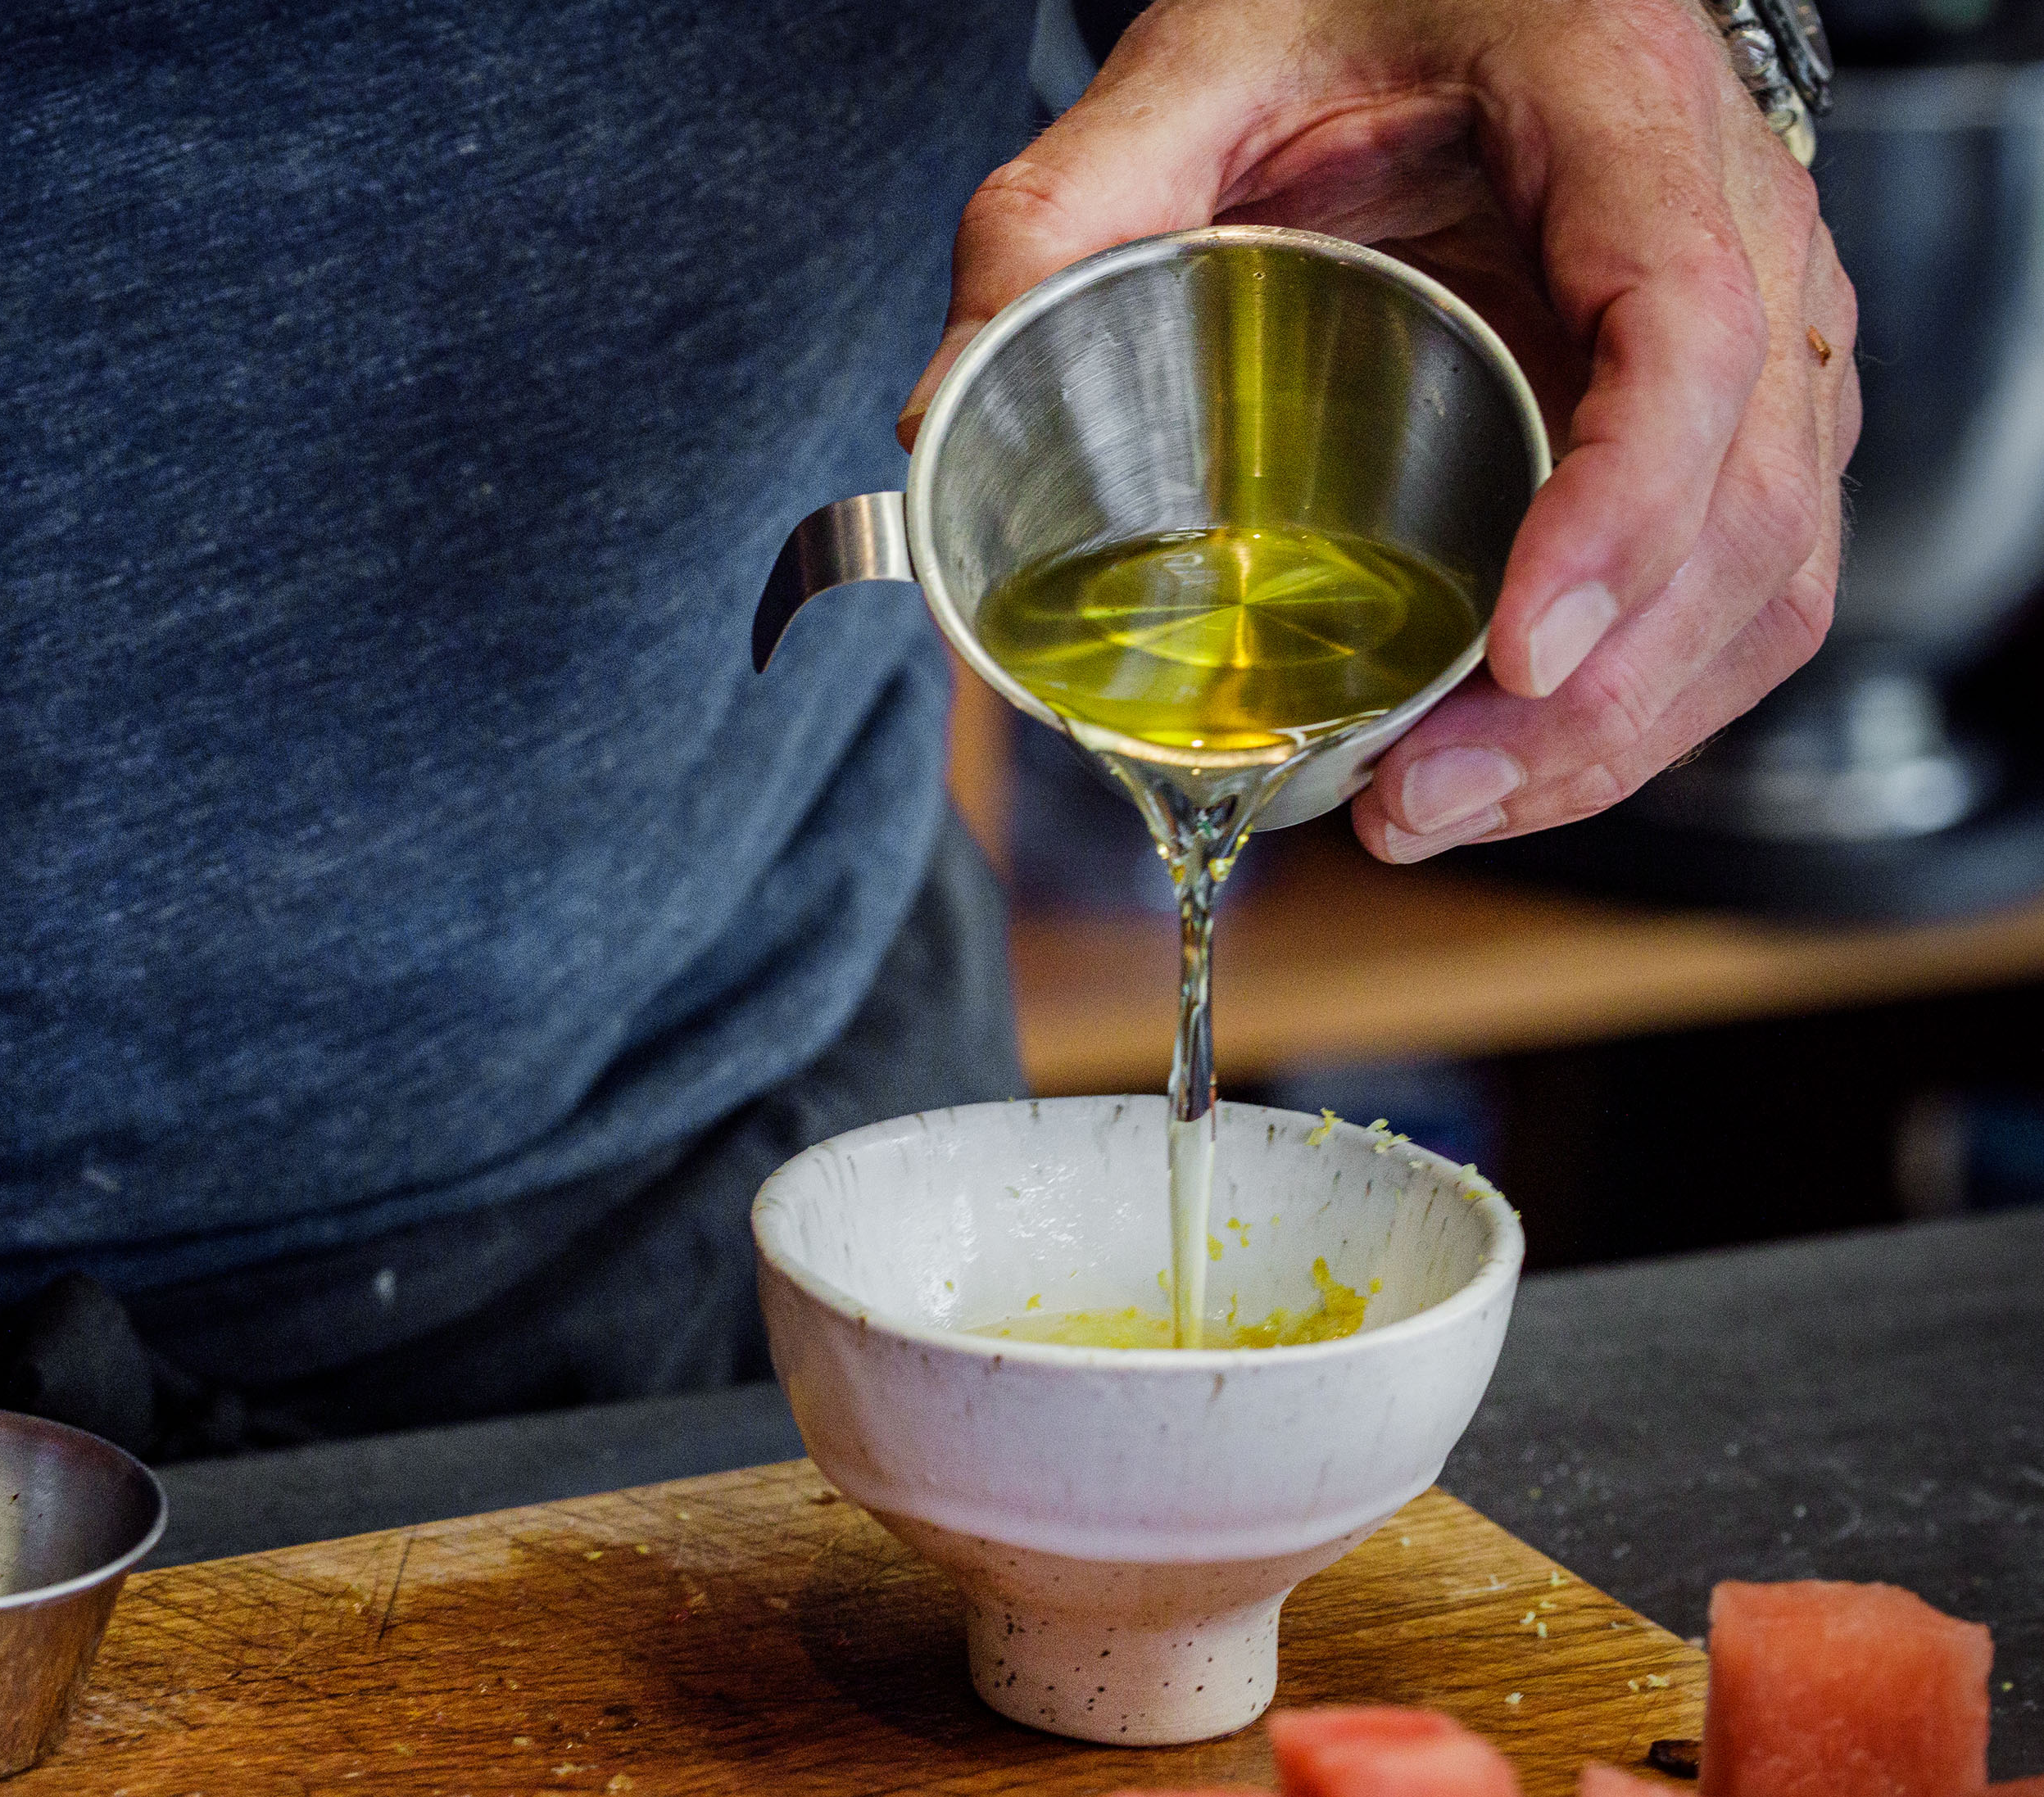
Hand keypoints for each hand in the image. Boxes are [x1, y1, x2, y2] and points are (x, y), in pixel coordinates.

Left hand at [903, 0, 1857, 862]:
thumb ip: (1058, 215)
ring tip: (1441, 813)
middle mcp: (1739, 220)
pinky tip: (1509, 769)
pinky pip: (1744, 585)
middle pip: (1751, 504)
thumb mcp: (1189, 66)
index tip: (1519, 654)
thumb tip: (936, 417)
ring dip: (1623, 732)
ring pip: (1770, 573)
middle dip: (1596, 697)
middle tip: (1419, 802)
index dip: (1624, 515)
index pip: (1687, 337)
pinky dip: (1644, 703)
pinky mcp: (1733, 413)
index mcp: (1623, 109)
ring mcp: (1761, 325)